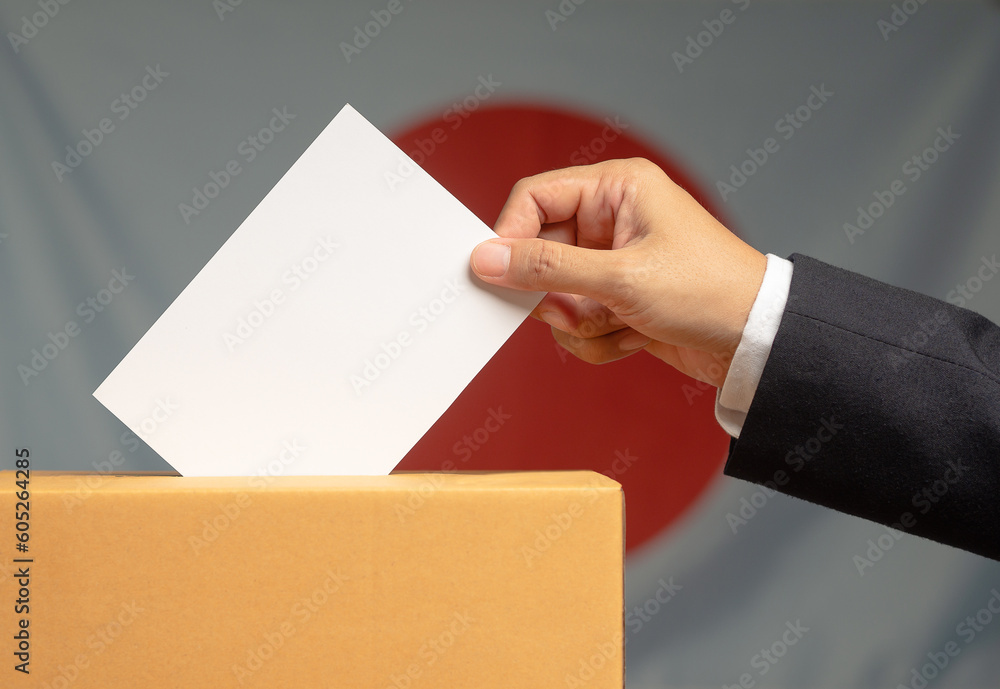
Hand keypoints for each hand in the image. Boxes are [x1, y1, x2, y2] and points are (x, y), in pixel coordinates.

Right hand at [469, 158, 766, 386]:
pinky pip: (576, 322)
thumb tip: (487, 259)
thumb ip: (546, 268)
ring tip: (624, 323)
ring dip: (583, 322)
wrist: (757, 342)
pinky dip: (599, 338)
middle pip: (540, 253)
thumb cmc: (708, 291)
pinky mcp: (616, 299)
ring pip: (556, 296)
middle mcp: (611, 219)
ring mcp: (612, 262)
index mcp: (616, 188)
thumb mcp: (620, 279)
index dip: (511, 237)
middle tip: (581, 311)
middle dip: (559, 295)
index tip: (498, 276)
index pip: (534, 197)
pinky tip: (635, 336)